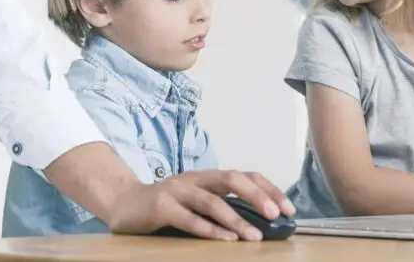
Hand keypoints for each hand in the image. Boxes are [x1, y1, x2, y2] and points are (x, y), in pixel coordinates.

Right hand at [106, 169, 296, 240]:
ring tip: (254, 236)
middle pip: (231, 179)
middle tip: (276, 215)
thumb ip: (221, 206)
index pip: (245, 175)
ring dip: (236, 218)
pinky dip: (209, 229)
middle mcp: (195, 179)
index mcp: (208, 177)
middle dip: (257, 196)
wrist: (124, 203)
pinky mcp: (161, 206)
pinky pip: (188, 218)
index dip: (268, 189)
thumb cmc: (166, 205)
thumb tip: (259, 223)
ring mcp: (177, 190)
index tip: (288, 208)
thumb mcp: (197, 201)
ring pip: (212, 201)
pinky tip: (225, 239)